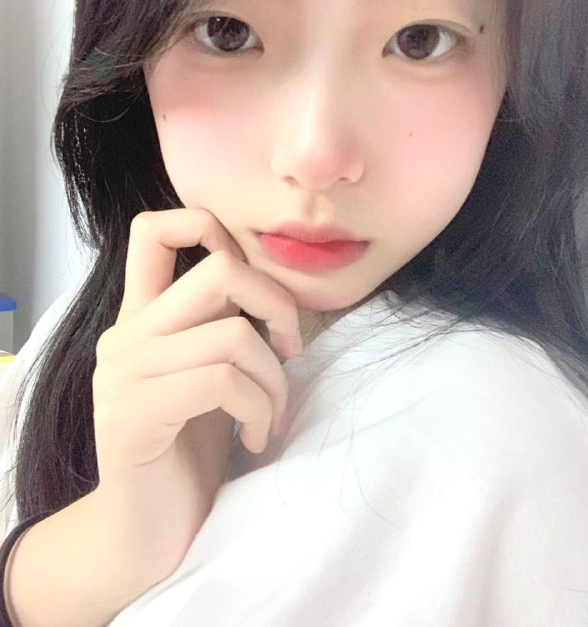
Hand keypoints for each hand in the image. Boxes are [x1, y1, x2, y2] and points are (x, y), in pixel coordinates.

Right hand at [90, 207, 302, 578]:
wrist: (145, 534)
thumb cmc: (189, 450)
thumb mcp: (207, 374)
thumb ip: (218, 325)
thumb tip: (269, 290)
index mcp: (141, 317)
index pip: (152, 229)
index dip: (208, 227)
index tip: (251, 283)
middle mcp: (126, 334)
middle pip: (219, 270)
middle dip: (278, 304)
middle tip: (290, 349)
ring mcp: (123, 373)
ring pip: (233, 335)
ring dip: (274, 381)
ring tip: (271, 417)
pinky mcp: (134, 415)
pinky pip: (223, 383)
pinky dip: (258, 410)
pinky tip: (256, 440)